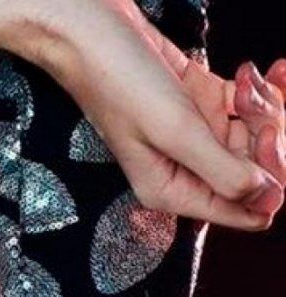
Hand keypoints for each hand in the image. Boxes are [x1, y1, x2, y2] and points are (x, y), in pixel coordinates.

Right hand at [0, 0, 284, 229]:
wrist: (85, 29)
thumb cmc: (115, 80)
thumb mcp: (172, 131)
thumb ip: (222, 172)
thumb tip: (266, 197)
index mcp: (172, 190)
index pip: (249, 211)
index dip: (269, 178)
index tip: (261, 135)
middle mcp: (186, 169)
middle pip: (261, 173)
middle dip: (272, 134)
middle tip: (252, 100)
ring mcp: (195, 135)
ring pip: (261, 138)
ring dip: (269, 106)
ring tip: (245, 80)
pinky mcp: (200, 102)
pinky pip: (250, 108)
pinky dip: (260, 89)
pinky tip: (250, 71)